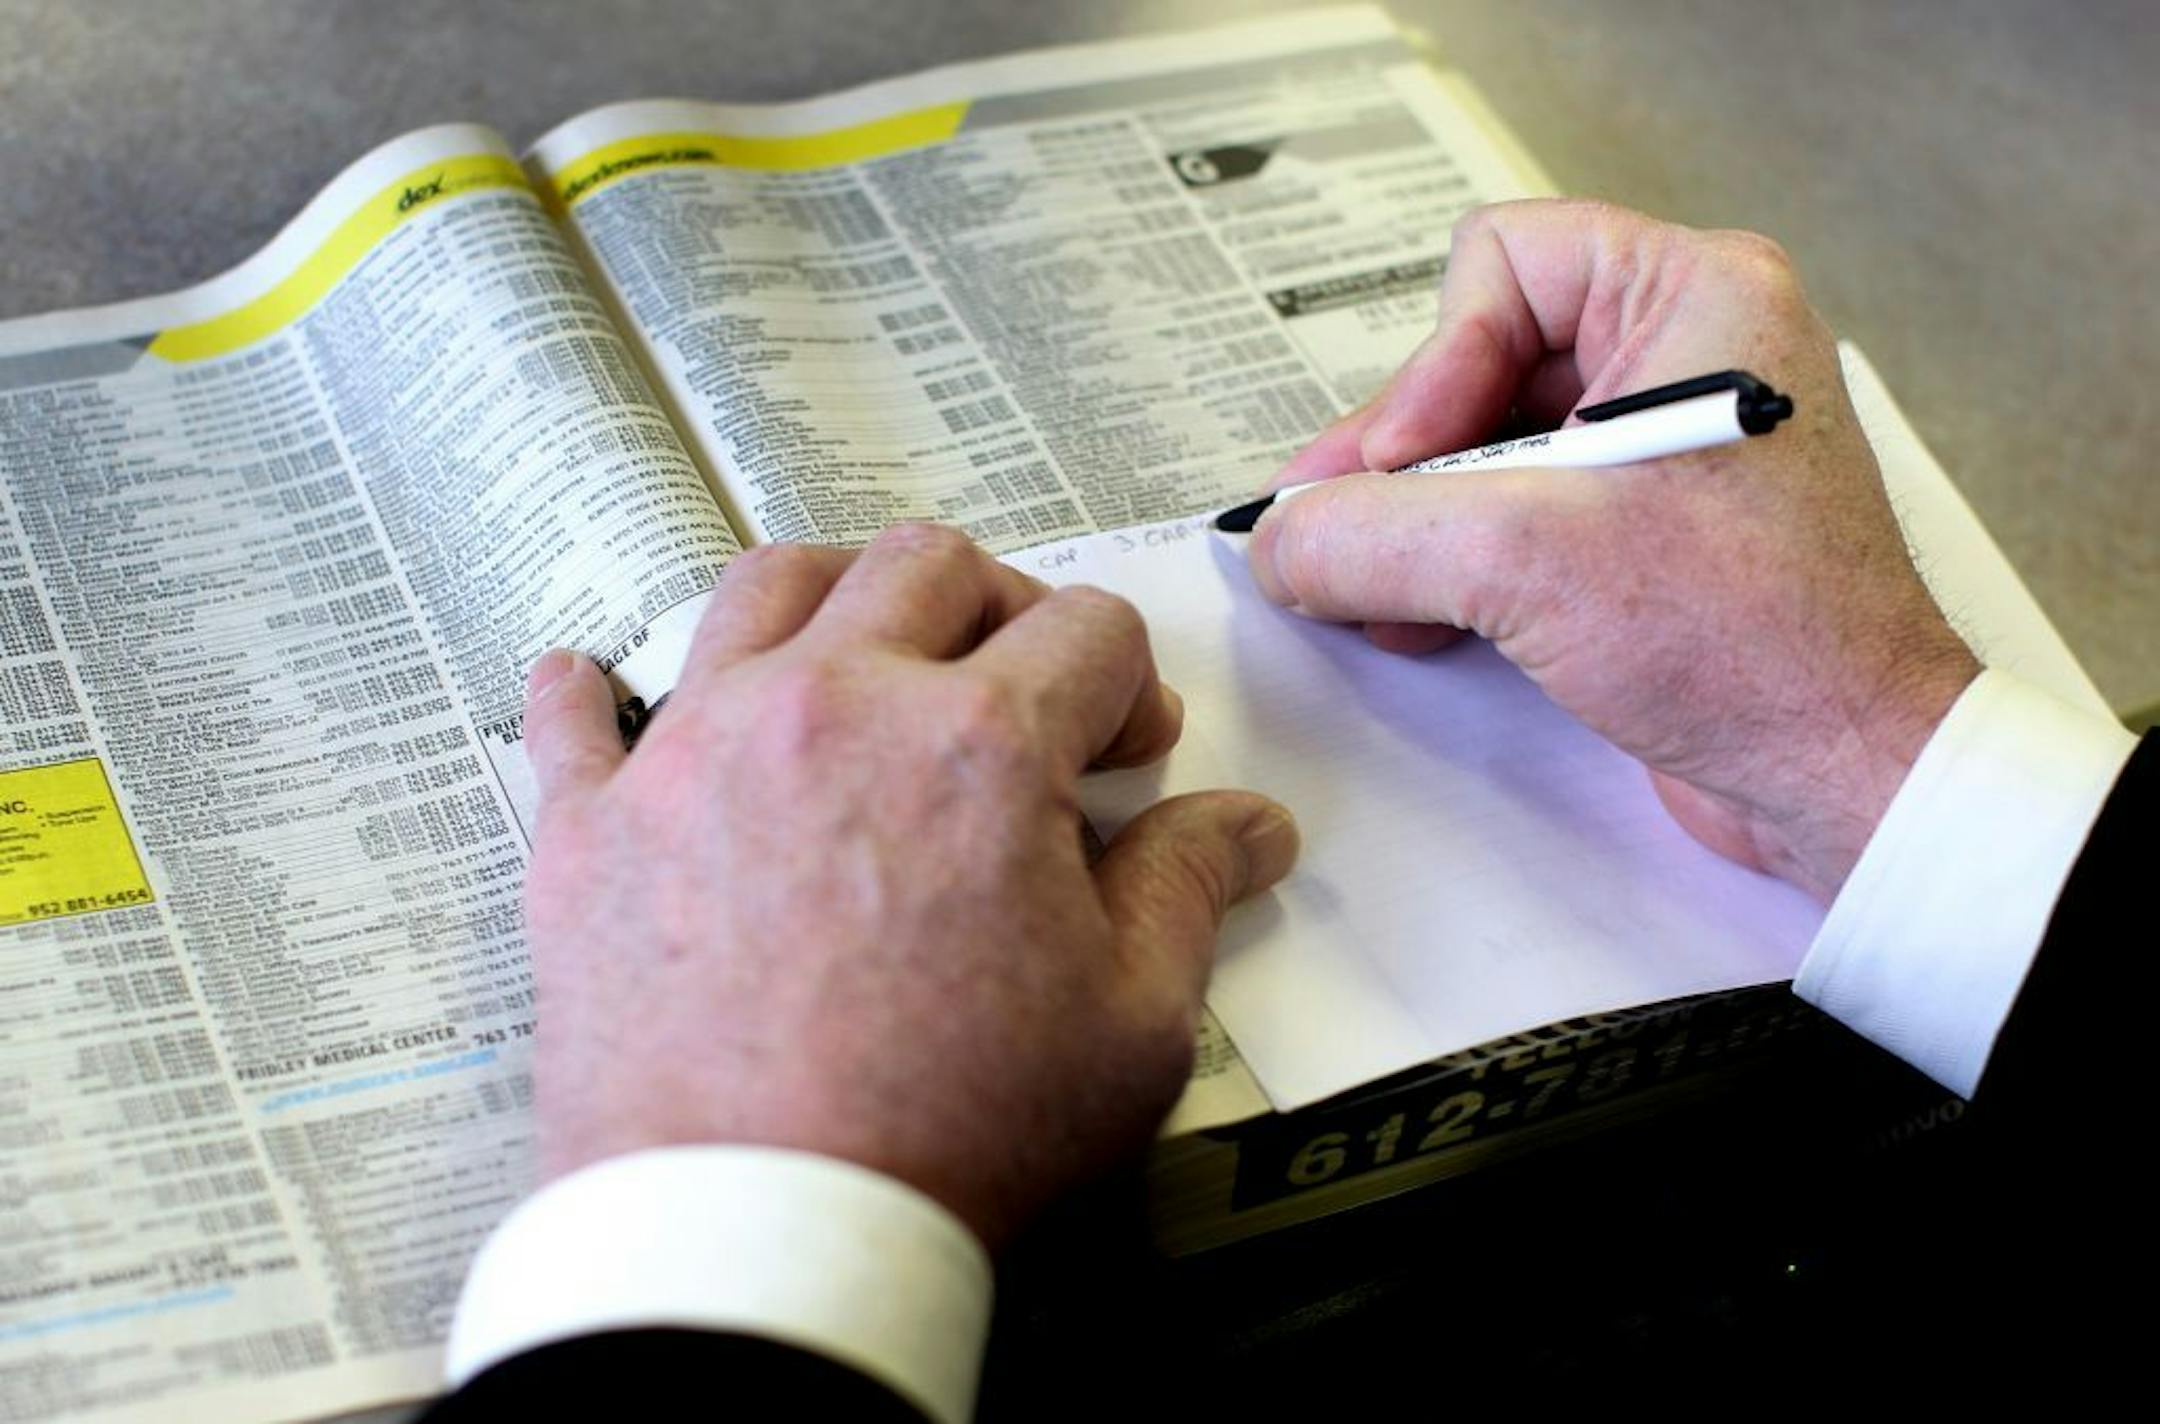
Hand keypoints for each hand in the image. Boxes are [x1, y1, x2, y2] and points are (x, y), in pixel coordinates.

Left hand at [518, 525, 1296, 1245]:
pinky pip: (576, 713)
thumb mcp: (1129, 1026)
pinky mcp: (594, 827)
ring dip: (834, 594)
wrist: (758, 1238)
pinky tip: (601, 685)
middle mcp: (834, 708)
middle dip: (1002, 604)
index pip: (1088, 629)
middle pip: (929, 567)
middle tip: (1018, 685)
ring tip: (859, 653)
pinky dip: (595, 688)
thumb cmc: (942, 1139)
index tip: (1129, 748)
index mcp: (978, 745)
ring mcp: (698, 752)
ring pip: (766, 584)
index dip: (1130, 685)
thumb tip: (1246, 826)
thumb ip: (1187, 892)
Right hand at [1248, 199, 1976, 901]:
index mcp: (1695, 297)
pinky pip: (1513, 516)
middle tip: (1329, 537)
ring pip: (1482, 448)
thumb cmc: (1757, 643)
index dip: (1432, 366)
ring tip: (1361, 593)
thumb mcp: (1524, 560)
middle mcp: (1686, 355)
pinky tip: (1411, 624)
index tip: (1408, 470)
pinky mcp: (1644, 536)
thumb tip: (1280, 541)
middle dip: (1398, 463)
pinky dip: (1451, 565)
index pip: (1501, 266)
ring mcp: (1664, 450)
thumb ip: (1370, 534)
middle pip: (1475, 363)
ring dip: (1412, 523)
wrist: (1846, 778)